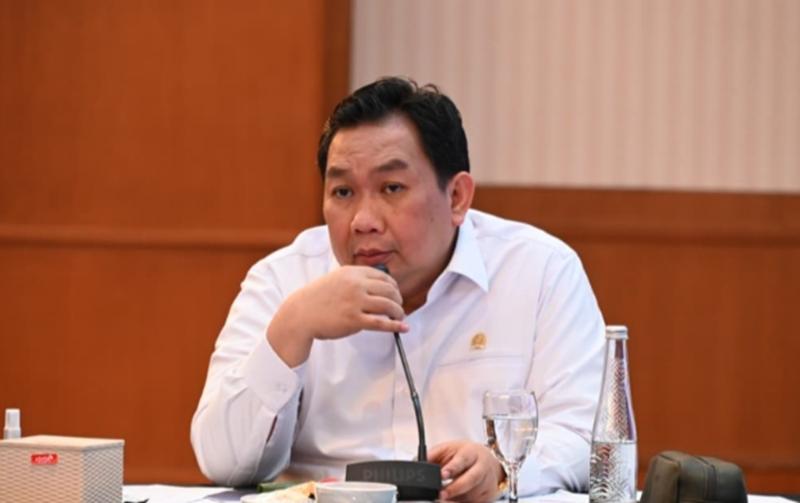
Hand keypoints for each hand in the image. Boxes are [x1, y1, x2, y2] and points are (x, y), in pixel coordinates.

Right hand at [268, 266, 407, 365]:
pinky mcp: (354, 319)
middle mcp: (356, 284)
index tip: (396, 294)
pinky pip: (381, 323)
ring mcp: (355, 302)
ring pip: (389, 305)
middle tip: (399, 307)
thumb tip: (379, 287)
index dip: (394, 286)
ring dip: (399, 312)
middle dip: (398, 299)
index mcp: (353, 272)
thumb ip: (357, 280)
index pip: (384, 276)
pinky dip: (395, 326)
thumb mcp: (338, 279)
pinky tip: (402, 328)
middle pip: (390, 290)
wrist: (301, 313)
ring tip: (399, 317)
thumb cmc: (319, 298)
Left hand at [429, 440, 504, 502]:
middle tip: (440, 495)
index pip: (463, 459)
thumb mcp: (448, 449)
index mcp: (471, 451)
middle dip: (455, 489)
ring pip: (473, 494)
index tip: (442, 475)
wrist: (485, 459)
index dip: (452, 468)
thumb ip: (432, 455)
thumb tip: (416, 463)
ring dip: (457, 499)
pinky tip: (454, 501)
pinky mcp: (489, 494)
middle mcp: (482, 465)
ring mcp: (488, 481)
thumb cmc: (464, 454)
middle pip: (472, 479)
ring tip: (443, 499)